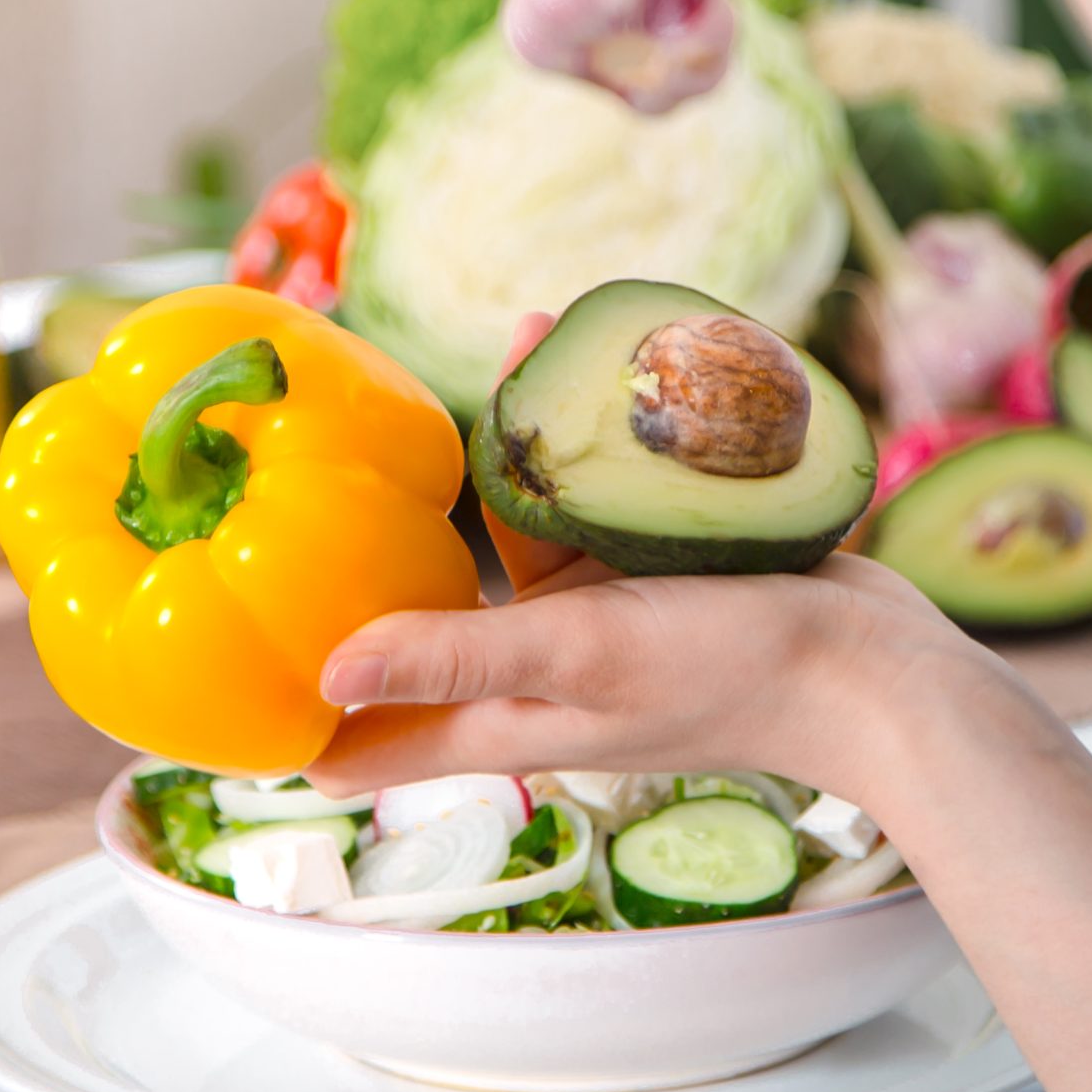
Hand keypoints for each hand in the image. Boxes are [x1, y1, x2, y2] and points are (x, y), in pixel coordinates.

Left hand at [306, 312, 974, 796]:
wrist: (874, 663)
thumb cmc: (731, 674)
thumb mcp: (582, 656)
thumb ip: (459, 659)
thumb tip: (323, 669)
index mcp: (503, 718)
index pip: (366, 743)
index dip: (289, 719)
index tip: (217, 666)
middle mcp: (537, 668)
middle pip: (428, 612)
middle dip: (383, 543)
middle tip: (330, 454)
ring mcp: (597, 617)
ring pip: (516, 528)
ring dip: (504, 449)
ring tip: (509, 349)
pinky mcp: (656, 571)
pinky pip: (592, 499)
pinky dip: (582, 441)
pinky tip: (585, 364)